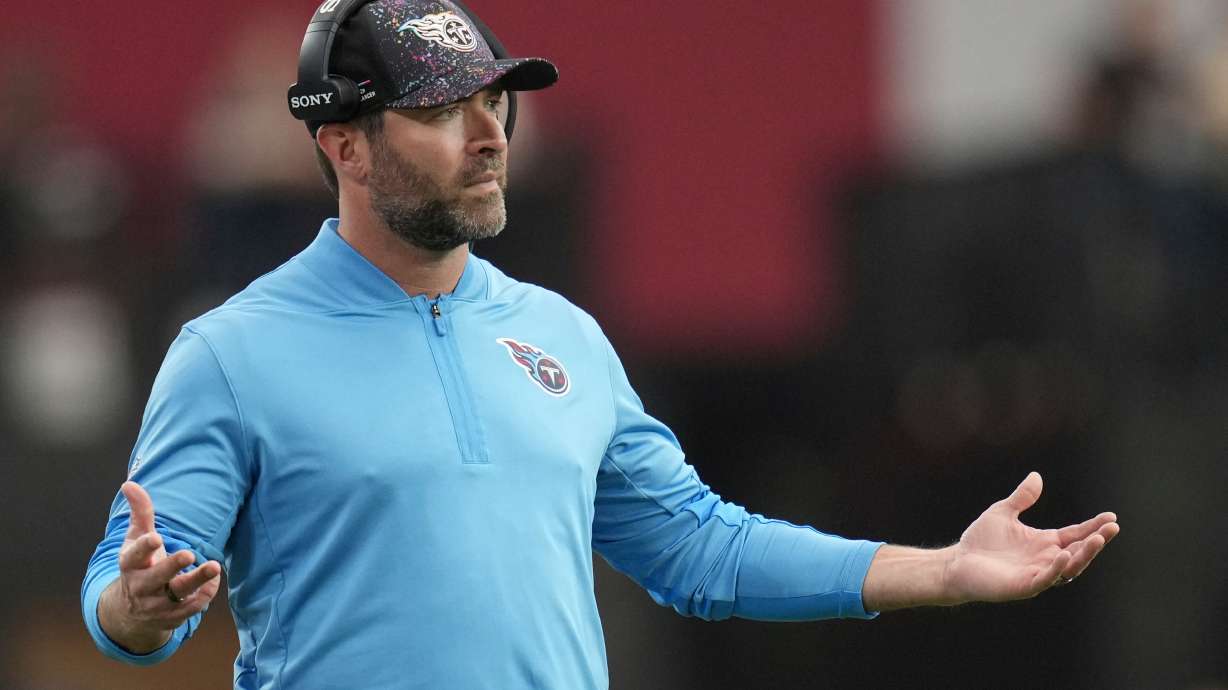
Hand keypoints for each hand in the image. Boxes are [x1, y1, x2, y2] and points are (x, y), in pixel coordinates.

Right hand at [97, 481, 222, 653]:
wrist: (130, 612)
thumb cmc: (140, 565)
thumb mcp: (136, 540)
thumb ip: (140, 513)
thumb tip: (130, 482)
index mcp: (131, 564)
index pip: (135, 555)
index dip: (144, 547)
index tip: (156, 537)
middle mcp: (141, 586)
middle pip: (157, 577)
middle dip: (172, 566)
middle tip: (189, 553)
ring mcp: (156, 604)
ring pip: (178, 594)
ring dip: (197, 581)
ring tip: (214, 567)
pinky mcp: (172, 617)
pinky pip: (191, 608)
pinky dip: (204, 595)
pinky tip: (212, 581)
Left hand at [943, 472, 1118, 603]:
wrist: (957, 562)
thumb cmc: (980, 541)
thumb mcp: (1003, 513)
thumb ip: (1022, 497)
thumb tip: (1036, 476)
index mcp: (1045, 543)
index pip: (1075, 534)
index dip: (1093, 527)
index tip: (1111, 518)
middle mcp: (1046, 559)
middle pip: (1079, 551)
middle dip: (1096, 541)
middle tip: (1112, 528)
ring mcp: (1036, 574)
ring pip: (1068, 567)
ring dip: (1084, 555)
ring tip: (1096, 540)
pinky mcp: (1023, 586)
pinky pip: (1045, 578)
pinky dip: (1056, 568)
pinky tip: (1064, 554)